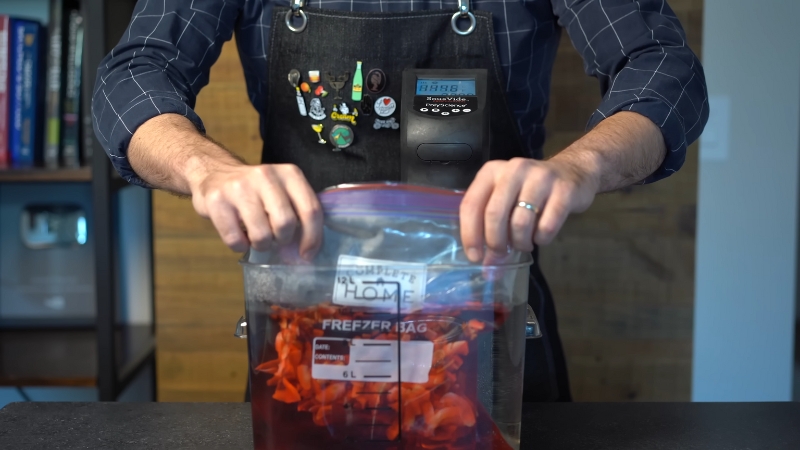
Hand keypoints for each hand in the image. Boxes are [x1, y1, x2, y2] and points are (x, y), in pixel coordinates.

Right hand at [189, 163, 322, 258]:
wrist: (214, 174)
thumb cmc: (256, 191)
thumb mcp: (282, 189)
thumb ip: (298, 210)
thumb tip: (309, 249)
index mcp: (289, 174)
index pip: (310, 210)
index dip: (312, 238)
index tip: (307, 254)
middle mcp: (265, 176)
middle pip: (285, 223)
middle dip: (282, 240)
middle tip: (275, 238)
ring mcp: (239, 187)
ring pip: (261, 235)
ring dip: (261, 245)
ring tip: (256, 236)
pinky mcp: (217, 200)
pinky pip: (235, 240)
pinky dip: (240, 246)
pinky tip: (239, 235)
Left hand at [460, 156, 599, 261]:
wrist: (572, 172)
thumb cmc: (531, 191)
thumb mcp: (506, 201)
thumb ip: (492, 228)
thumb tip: (489, 269)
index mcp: (492, 171)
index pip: (471, 205)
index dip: (470, 235)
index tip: (475, 257)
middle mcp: (514, 170)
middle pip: (494, 214)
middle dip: (496, 243)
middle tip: (501, 255)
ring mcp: (540, 178)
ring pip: (520, 222)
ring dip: (520, 243)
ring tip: (524, 244)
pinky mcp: (564, 191)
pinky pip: (546, 226)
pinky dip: (541, 239)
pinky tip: (541, 237)